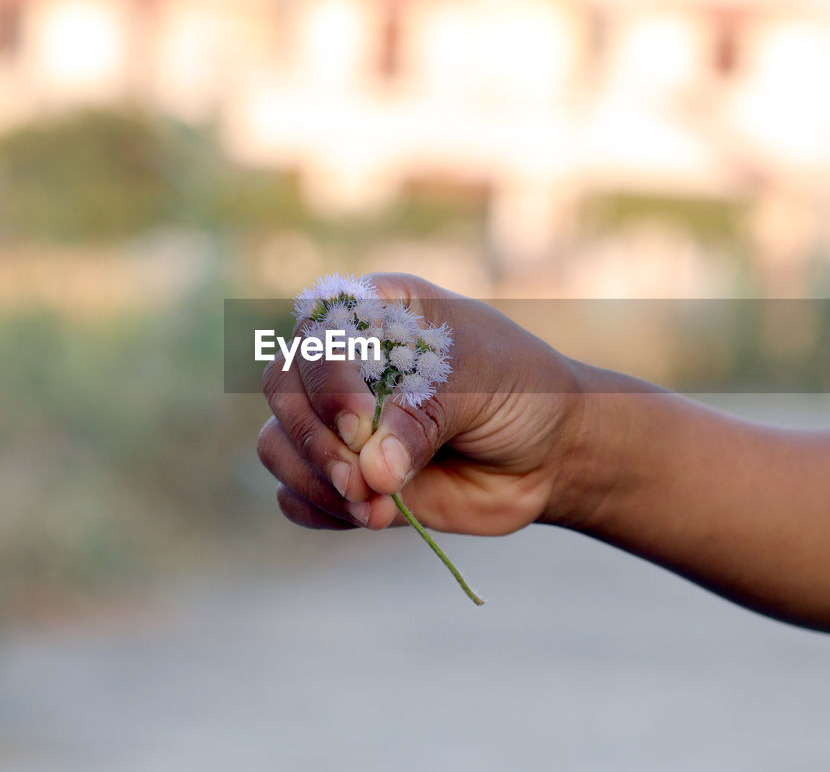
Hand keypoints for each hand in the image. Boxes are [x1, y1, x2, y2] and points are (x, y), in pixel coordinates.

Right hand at [257, 273, 584, 534]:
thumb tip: (371, 470)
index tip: (362, 423)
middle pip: (283, 387)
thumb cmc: (522, 392)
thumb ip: (424, 420)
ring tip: (374, 508)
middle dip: (315, 438)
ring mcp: (339, 422)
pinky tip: (371, 517)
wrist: (552, 454)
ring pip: (278, 443)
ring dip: (316, 481)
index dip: (326, 376)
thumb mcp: (481, 387)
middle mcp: (345, 362)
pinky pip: (295, 494)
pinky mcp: (343, 475)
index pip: (317, 328)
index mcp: (377, 312)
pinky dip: (320, 509)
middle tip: (361, 479)